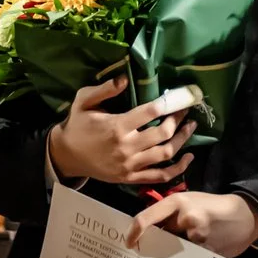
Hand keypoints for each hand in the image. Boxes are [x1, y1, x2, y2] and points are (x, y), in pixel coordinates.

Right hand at [47, 76, 194, 188]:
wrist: (66, 156)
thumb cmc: (77, 125)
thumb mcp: (83, 101)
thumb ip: (104, 89)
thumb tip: (124, 79)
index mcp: (117, 126)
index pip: (151, 112)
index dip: (171, 102)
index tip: (184, 95)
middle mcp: (126, 147)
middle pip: (163, 133)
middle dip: (179, 119)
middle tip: (187, 109)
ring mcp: (130, 165)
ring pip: (165, 154)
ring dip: (183, 140)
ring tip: (191, 127)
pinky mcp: (131, 178)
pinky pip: (159, 176)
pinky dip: (177, 169)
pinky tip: (188, 157)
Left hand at [128, 190, 257, 257]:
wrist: (245, 215)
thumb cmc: (213, 206)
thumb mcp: (190, 201)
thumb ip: (169, 214)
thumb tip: (147, 232)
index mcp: (177, 202)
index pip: (145, 219)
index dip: (133, 233)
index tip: (129, 244)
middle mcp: (185, 218)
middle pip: (158, 239)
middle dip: (157, 244)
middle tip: (157, 248)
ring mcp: (196, 236)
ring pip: (173, 251)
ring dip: (175, 251)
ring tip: (190, 244)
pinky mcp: (206, 250)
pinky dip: (189, 257)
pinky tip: (201, 249)